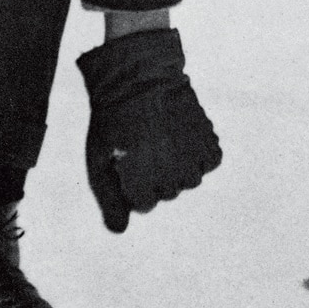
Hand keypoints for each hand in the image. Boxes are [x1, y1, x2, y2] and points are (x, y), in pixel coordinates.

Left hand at [77, 28, 221, 232]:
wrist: (138, 77)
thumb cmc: (112, 119)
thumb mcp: (99, 159)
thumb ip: (108, 198)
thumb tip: (119, 231)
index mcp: (139, 182)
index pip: (143, 204)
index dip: (132, 182)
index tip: (126, 159)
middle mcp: (169, 175)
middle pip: (167, 193)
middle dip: (153, 175)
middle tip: (143, 144)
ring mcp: (192, 159)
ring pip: (189, 180)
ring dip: (177, 165)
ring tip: (161, 138)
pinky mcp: (208, 142)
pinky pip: (209, 161)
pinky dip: (198, 152)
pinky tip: (181, 134)